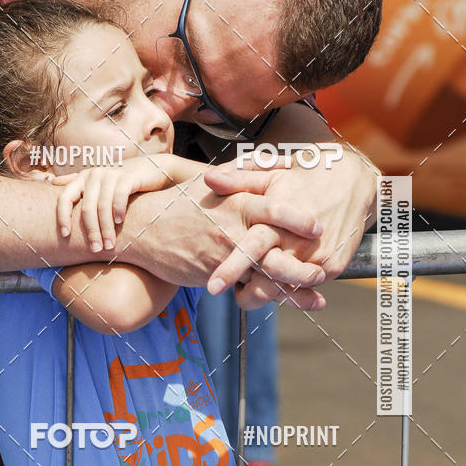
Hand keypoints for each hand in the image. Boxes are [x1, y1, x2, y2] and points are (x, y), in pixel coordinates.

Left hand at [53, 156, 174, 249]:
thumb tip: (54, 182)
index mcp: (83, 178)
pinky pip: (119, 196)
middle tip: (96, 249)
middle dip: (92, 231)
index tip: (65, 236)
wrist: (149, 169)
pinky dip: (118, 210)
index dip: (62, 217)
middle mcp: (94, 175)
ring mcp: (111, 174)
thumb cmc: (119, 181)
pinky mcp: (128, 177)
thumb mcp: (97, 182)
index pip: (65, 198)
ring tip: (109, 244)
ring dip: (106, 228)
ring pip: (103, 206)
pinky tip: (120, 222)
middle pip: (87, 208)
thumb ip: (76, 182)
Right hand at [130, 170, 326, 289]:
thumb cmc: (182, 202)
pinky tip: (290, 304)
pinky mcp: (213, 275)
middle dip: (299, 265)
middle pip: (272, 250)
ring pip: (262, 276)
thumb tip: (285, 161)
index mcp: (236, 201)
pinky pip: (246, 289)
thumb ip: (249, 173)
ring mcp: (222, 255)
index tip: (319, 226)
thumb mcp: (213, 181)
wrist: (142, 228)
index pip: (274, 208)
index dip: (298, 219)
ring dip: (292, 290)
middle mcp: (231, 229)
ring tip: (317, 297)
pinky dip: (270, 298)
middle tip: (323, 271)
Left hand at [204, 148, 377, 308]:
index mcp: (278, 221)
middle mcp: (299, 243)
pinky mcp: (334, 266)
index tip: (212, 287)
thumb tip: (208, 180)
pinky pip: (306, 287)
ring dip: (267, 293)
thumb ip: (238, 181)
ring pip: (286, 289)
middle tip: (232, 295)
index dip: (230, 269)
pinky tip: (279, 280)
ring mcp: (318, 258)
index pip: (251, 249)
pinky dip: (290, 288)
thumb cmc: (304, 177)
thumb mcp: (271, 174)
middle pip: (267, 281)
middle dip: (247, 295)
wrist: (353, 180)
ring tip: (251, 288)